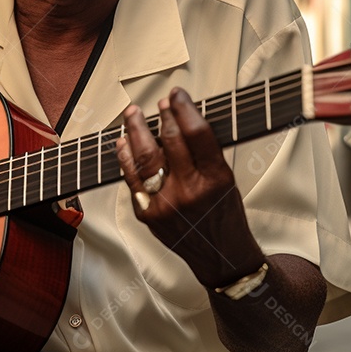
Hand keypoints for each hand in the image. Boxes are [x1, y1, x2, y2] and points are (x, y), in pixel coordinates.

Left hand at [116, 87, 263, 287]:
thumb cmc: (224, 215)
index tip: (177, 95)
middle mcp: (189, 191)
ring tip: (133, 114)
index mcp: (216, 179)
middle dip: (162, 116)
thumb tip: (180, 117)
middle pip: (169, 141)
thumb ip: (204, 152)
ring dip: (136, 130)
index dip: (183, 108)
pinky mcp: (147, 214)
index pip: (197, 133)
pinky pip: (132, 179)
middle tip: (159, 102)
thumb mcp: (227, 179)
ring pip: (144, 157)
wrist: (219, 256)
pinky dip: (125, 158)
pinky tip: (123, 143)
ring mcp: (165, 204)